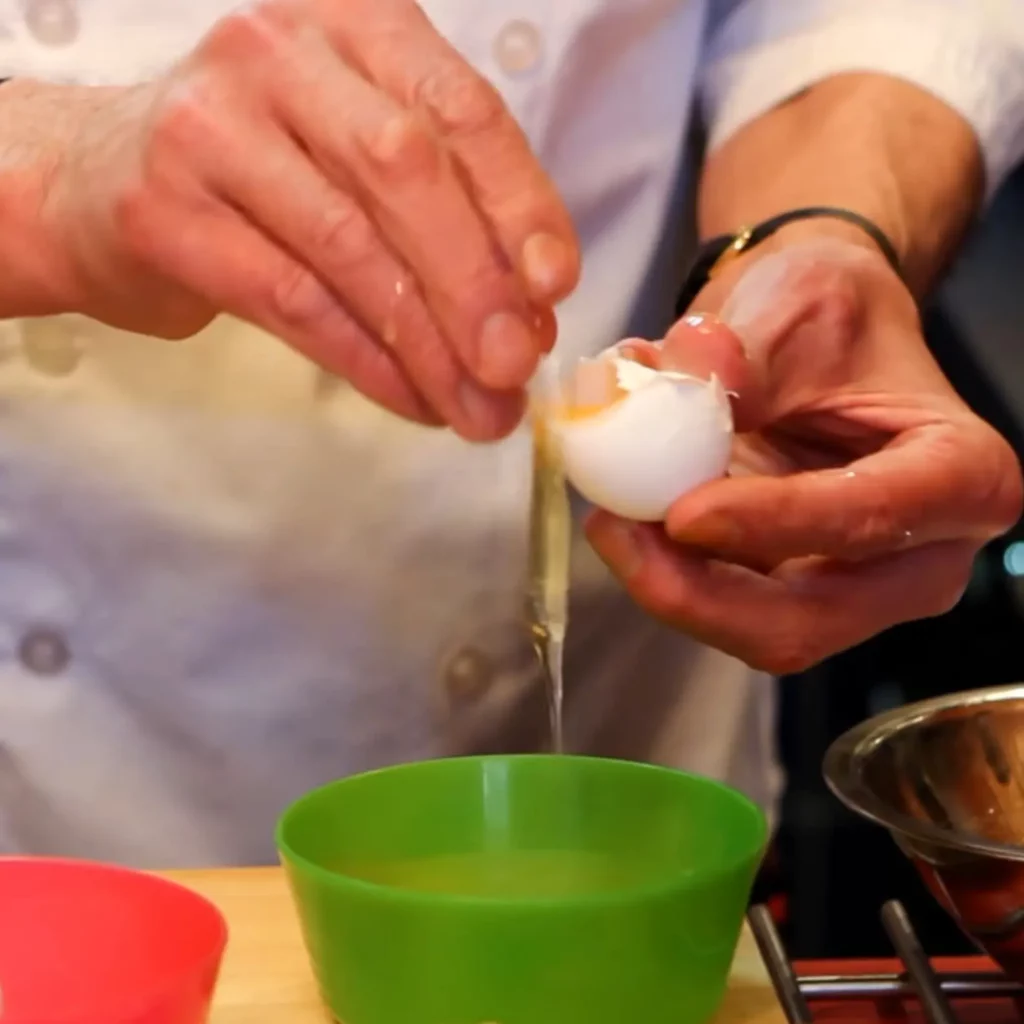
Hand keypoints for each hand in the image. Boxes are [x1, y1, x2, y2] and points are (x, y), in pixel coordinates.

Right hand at [42, 0, 578, 440]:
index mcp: (353, 23)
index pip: (460, 108)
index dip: (519, 203)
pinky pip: (292, 301)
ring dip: (427, 343)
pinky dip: (364, 361)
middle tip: (515, 365)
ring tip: (477, 407)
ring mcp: (211, 126)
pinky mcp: (166, 211)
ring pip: (348, 246)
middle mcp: (280, 54)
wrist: (102, 183)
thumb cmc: (262, 171)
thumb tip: (529, 314)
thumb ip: (446, 212)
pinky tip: (412, 400)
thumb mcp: (360, 156)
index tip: (555, 287)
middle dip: (474, 282)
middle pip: (404, 172)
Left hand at [586, 231, 1022, 673]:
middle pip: (812, 616)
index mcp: (961, 472)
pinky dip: (670, 579)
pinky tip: (629, 528)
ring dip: (673, 590)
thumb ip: (744, 346)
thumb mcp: (793, 299)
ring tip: (612, 522)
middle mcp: (924, 551)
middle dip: (701, 591)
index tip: (683, 511)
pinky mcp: (798, 594)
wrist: (810, 337)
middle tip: (617, 531)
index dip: (774, 526)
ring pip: (762, 632)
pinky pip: (729, 613)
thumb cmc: (827, 313)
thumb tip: (697, 371)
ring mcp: (859, 587)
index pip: (871, 518)